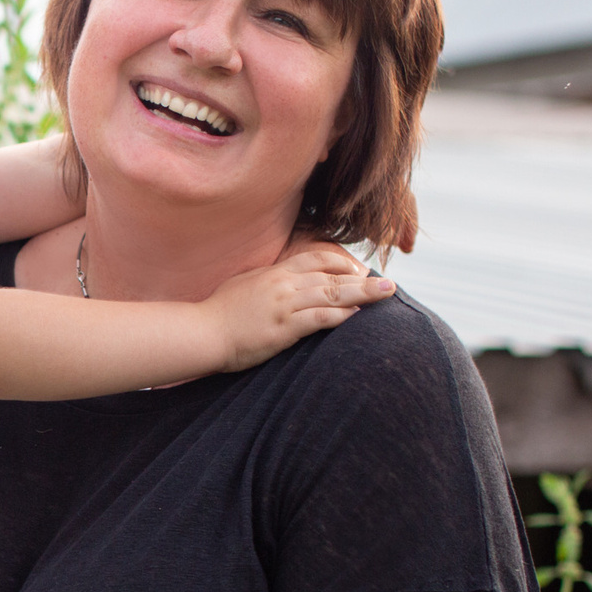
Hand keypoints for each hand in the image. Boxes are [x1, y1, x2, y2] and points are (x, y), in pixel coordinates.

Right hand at [207, 244, 391, 369]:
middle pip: (332, 277)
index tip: (359, 269)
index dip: (340, 263)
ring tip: (386, 295)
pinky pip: (319, 318)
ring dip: (363, 294)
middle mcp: (283, 285)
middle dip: (363, 279)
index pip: (315, 259)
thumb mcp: (243, 285)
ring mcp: (284, 305)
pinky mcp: (283, 327)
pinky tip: (358, 316)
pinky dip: (341, 316)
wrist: (202, 331)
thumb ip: (265, 281)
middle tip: (389, 284)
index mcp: (274, 273)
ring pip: (332, 294)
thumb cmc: (217, 313)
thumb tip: (278, 280)